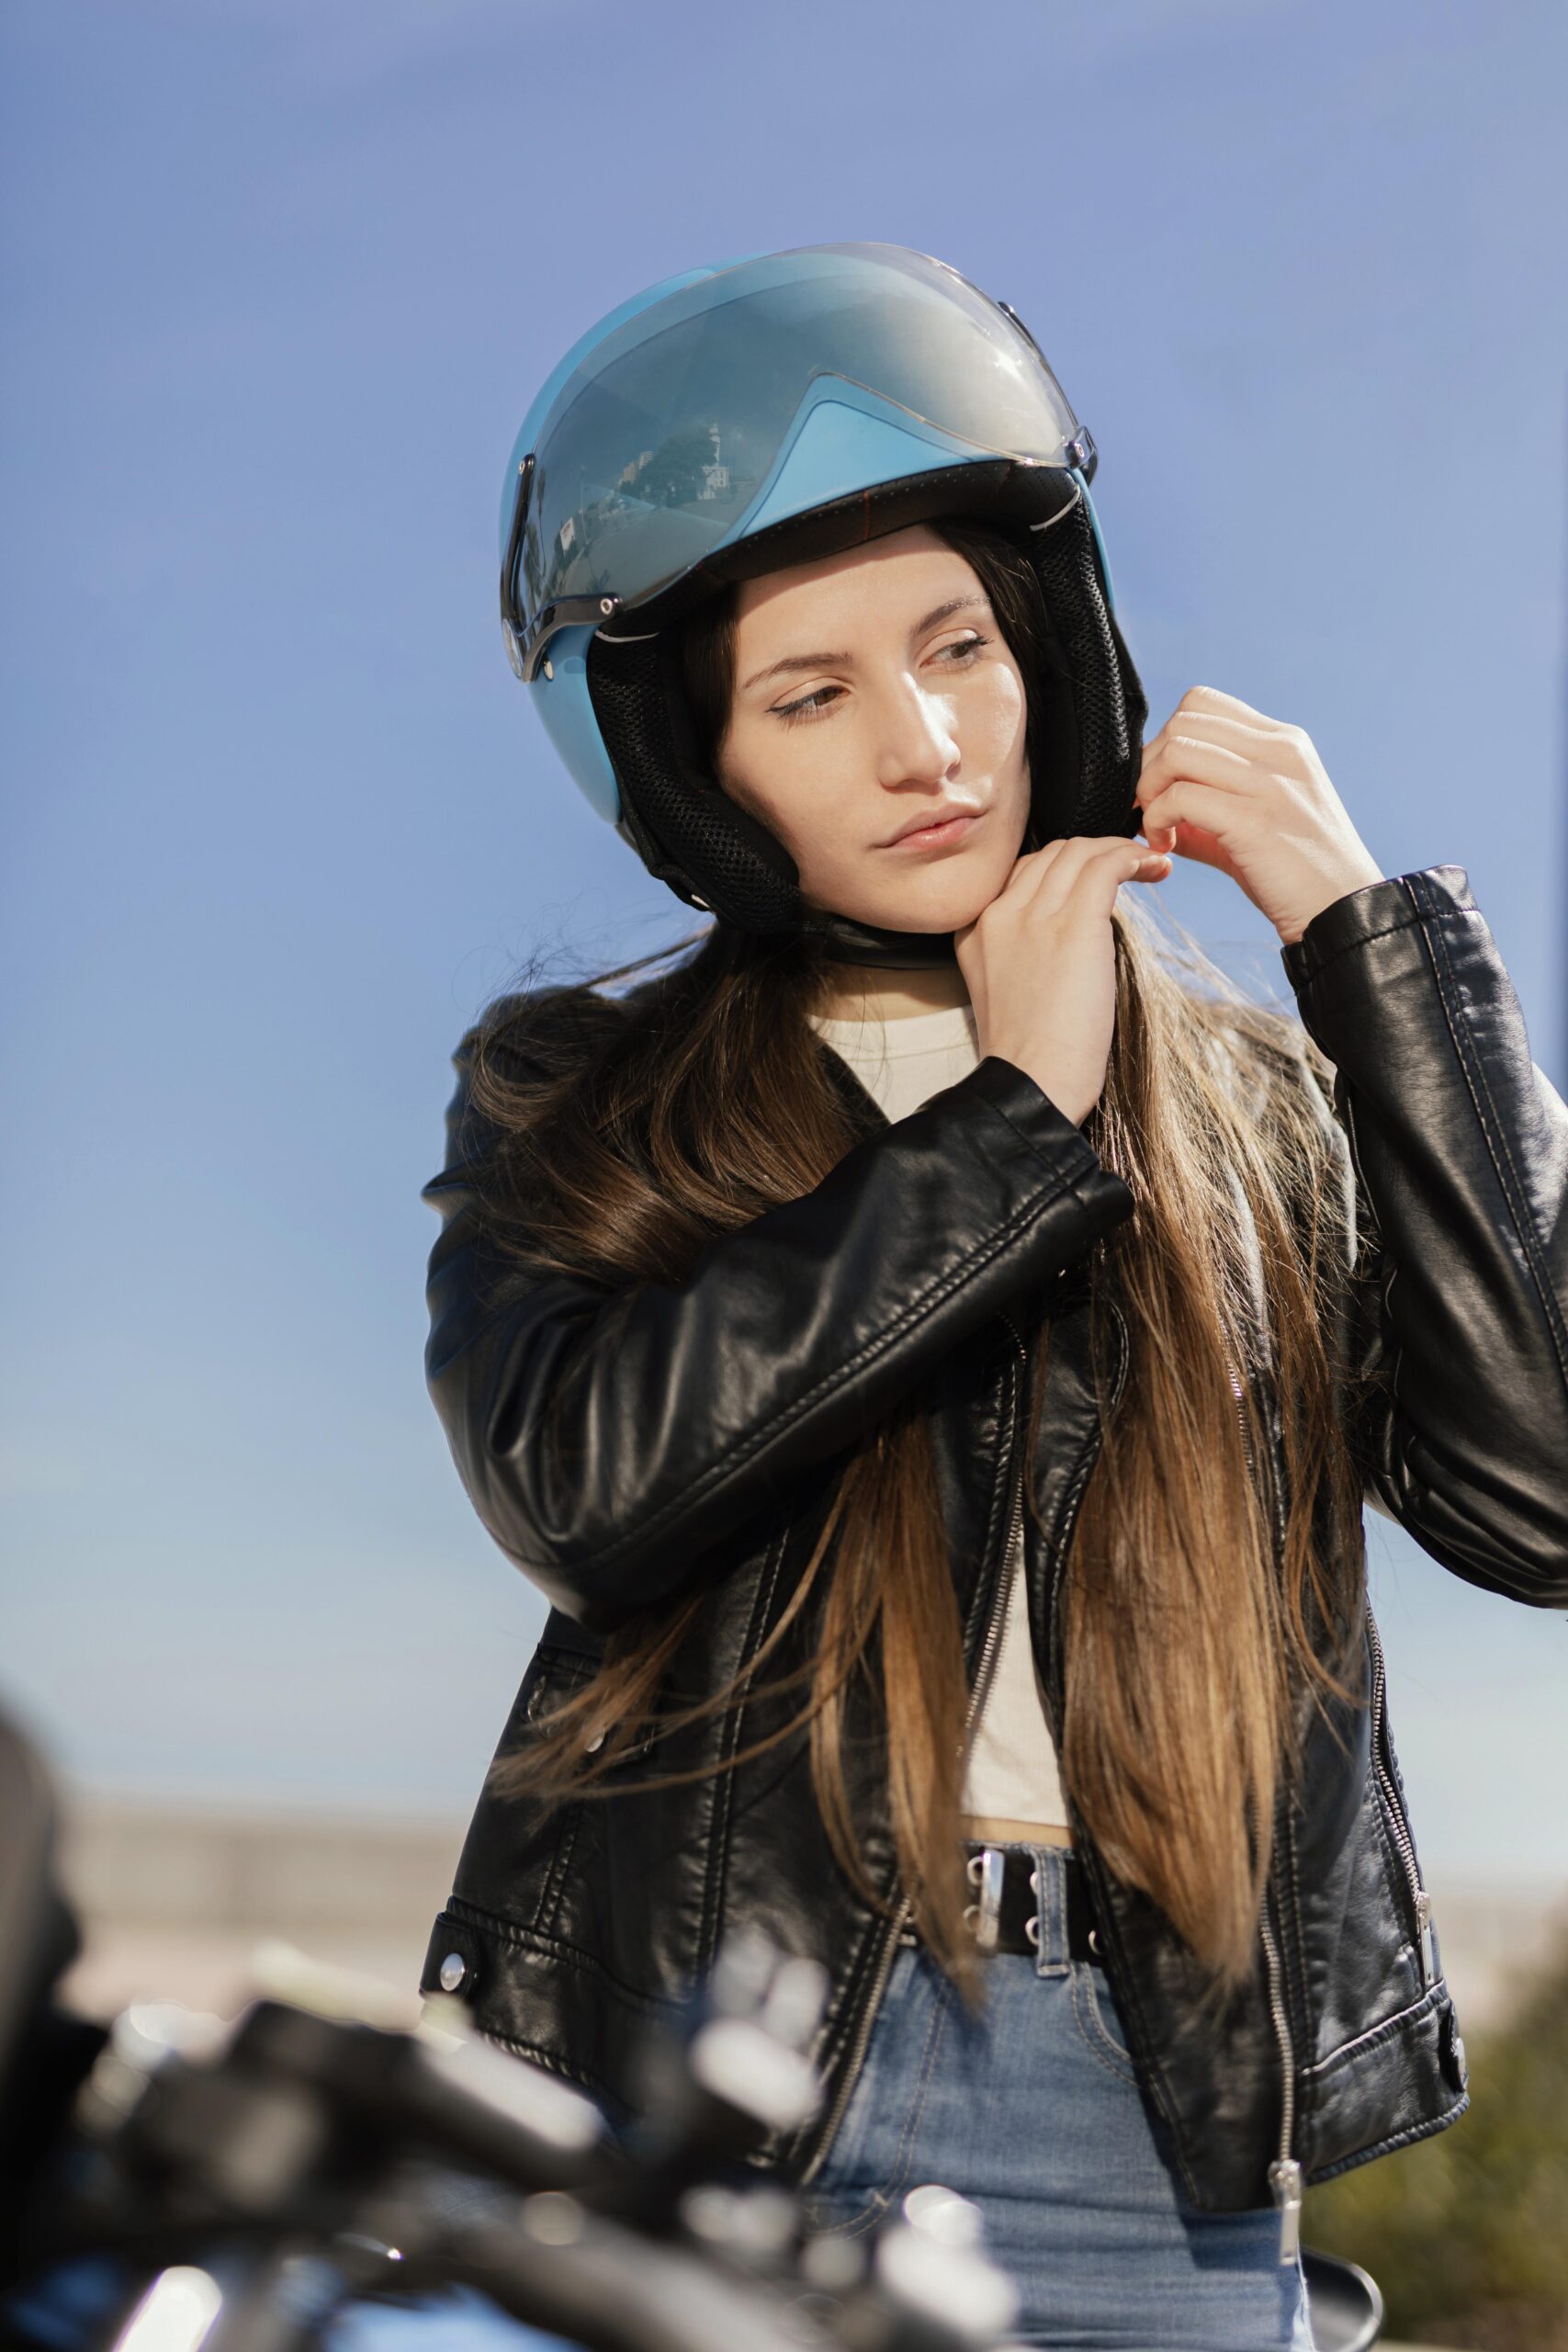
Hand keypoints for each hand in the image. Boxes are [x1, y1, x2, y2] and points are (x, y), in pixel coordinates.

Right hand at [955, 835, 1171, 1125]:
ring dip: (1119, 849)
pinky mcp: (1073, 925)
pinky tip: (1152, 867)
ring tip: (1148, 863)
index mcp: (977, 930)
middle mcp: (999, 913)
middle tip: (1130, 865)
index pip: (1023, 872)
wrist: (1031, 1085)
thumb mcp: (1008, 990)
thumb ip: (1025, 952)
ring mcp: (1033, 916)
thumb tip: (1071, 935)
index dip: (1065, 867)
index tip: (1095, 876)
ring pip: (1079, 852)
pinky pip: (1105, 867)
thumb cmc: (1032, 1056)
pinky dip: (1132, 857)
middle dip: (1095, 851)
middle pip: (1052, 854)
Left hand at [1134, 687, 1384, 946]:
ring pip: (1176, 751)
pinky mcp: (1254, 821)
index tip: (1164, 785)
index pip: (1202, 703)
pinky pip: (1180, 797)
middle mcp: (1279, 750)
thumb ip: (1208, 801)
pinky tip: (1166, 847)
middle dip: (1150, 766)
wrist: (1340, 913)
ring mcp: (1269, 782)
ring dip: (1150, 791)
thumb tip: (1150, 802)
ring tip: (1159, 829)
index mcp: (1283, 742)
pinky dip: (1157, 820)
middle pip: (1182, 722)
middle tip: (1152, 809)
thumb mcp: (1257, 819)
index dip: (1166, 740)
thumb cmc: (1295, 873)